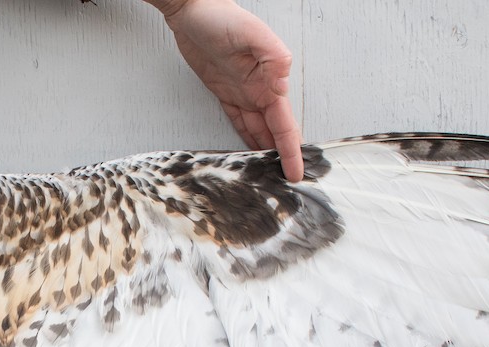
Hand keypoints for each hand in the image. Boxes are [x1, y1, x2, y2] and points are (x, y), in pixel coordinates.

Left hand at [154, 0, 303, 180]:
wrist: (192, 9)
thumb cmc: (220, 16)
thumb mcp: (251, 32)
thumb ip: (273, 55)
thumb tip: (283, 83)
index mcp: (270, 82)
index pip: (285, 125)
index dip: (291, 150)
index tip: (296, 173)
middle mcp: (260, 90)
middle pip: (275, 133)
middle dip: (282, 158)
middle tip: (285, 185)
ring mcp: (243, 92)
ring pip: (258, 130)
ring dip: (265, 151)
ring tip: (269, 177)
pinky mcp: (224, 92)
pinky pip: (238, 121)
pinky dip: (246, 138)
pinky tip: (250, 152)